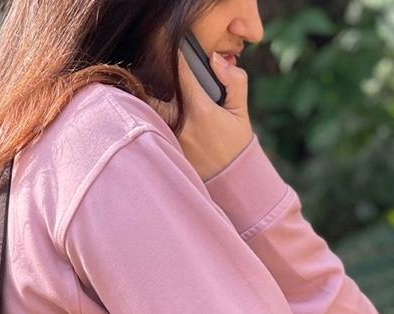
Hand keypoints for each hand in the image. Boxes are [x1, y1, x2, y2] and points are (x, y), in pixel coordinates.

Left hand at [147, 49, 254, 181]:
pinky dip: (153, 123)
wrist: (228, 179)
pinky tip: (157, 125)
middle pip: (160, 93)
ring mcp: (170, 140)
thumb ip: (233, 80)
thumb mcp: (241, 109)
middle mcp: (181, 125)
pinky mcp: (164, 151)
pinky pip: (153, 130)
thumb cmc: (236, 142)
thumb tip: (216, 60)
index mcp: (201, 111)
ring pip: (153, 113)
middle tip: (166, 83)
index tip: (178, 53)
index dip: (180, 60)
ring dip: (154, 105)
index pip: (183, 75)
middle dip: (161, 85)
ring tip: (163, 105)